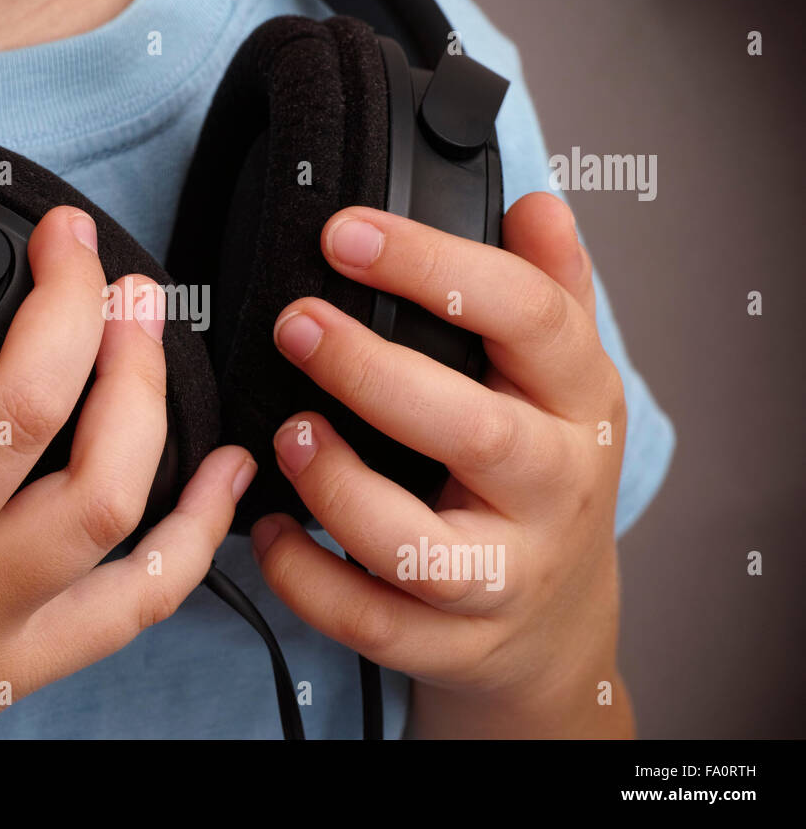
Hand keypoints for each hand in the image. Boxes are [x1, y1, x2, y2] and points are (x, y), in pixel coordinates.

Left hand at [250, 192, 632, 736]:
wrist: (557, 621)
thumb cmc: (545, 476)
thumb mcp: (563, 379)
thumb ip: (548, 290)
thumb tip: (534, 204)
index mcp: (577, 404)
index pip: (528, 317)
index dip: (434, 266)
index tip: (346, 233)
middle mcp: (552, 491)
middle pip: (473, 430)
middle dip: (371, 373)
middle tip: (296, 325)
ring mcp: (502, 576)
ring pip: (417, 545)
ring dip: (337, 487)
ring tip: (288, 434)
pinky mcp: (451, 643)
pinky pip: (369, 621)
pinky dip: (306, 578)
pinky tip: (269, 526)